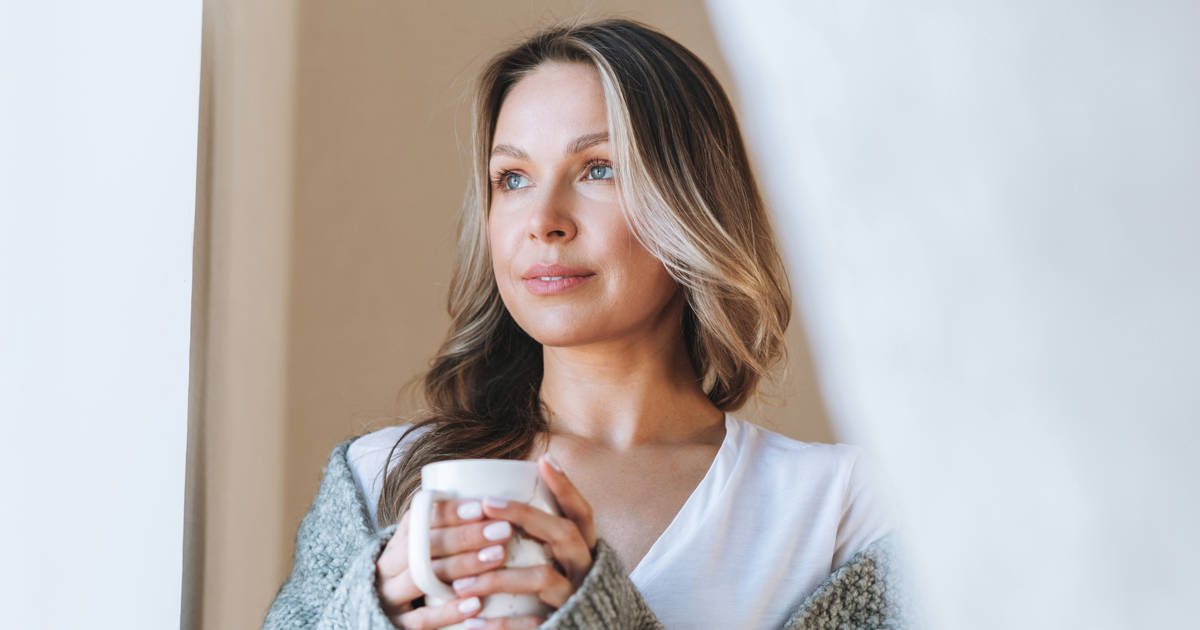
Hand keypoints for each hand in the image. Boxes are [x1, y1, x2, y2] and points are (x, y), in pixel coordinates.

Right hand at [375, 497, 515, 628]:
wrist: (379, 613)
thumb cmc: (417, 574)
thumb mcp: (421, 550)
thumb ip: (444, 530)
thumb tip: (488, 502)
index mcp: (397, 541)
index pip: (420, 518)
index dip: (451, 511)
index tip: (482, 506)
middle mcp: (389, 566)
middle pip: (425, 545)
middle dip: (466, 536)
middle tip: (502, 530)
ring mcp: (391, 595)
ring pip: (424, 577)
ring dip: (464, 565)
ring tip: (497, 557)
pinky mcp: (397, 624)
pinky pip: (422, 619)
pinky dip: (448, 611)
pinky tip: (476, 603)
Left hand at [448, 454, 597, 627]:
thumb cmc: (562, 591)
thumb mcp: (561, 561)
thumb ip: (543, 536)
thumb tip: (503, 497)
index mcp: (585, 549)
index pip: (582, 512)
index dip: (567, 487)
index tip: (543, 460)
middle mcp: (585, 569)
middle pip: (564, 534)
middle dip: (526, 515)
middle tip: (486, 505)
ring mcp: (575, 597)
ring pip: (543, 578)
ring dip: (500, 576)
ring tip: (461, 583)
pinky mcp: (564, 625)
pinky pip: (533, 624)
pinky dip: (501, 625)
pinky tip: (471, 623)